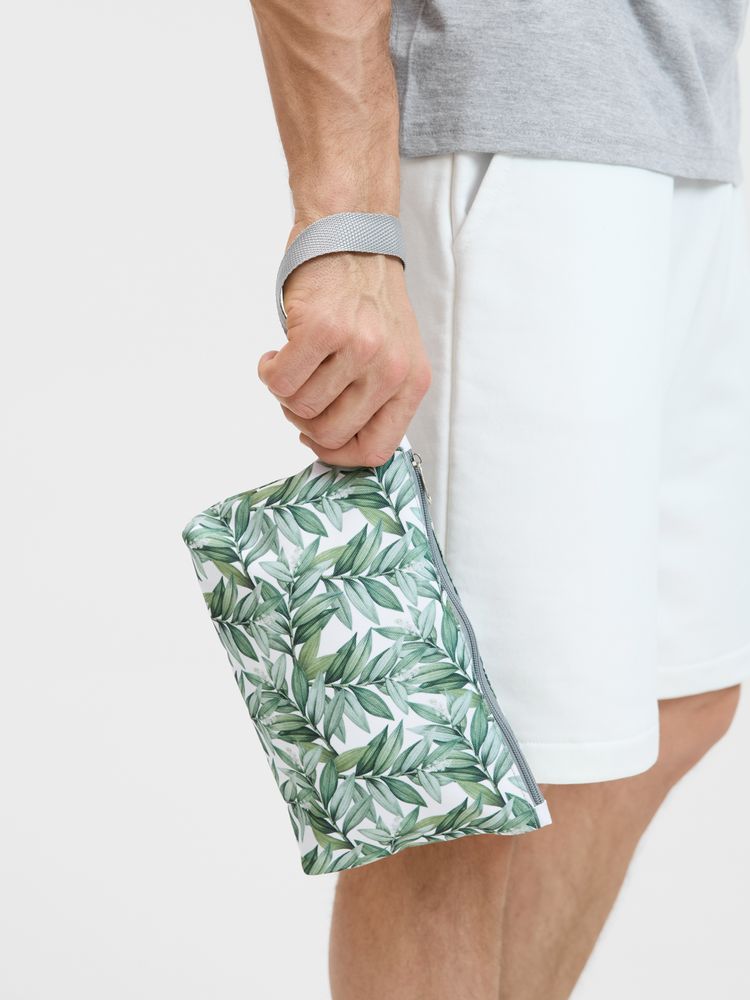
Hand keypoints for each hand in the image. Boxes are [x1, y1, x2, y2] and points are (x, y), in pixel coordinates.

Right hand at [258, 234, 430, 467]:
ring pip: (302, 408)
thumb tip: (337, 446)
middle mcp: (390, 369)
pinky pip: (280, 381)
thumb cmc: (365, 300)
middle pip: (331, 433)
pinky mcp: (322, 330)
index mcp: (411, 383)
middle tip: (299, 392)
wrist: (349, 234)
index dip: (337, 454)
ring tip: (292, 364)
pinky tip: (277, 353)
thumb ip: (374, 400)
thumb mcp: (391, 355)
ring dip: (285, 392)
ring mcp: (358, 349)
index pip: (375, 451)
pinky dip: (270, 372)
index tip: (317, 437)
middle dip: (303, 420)